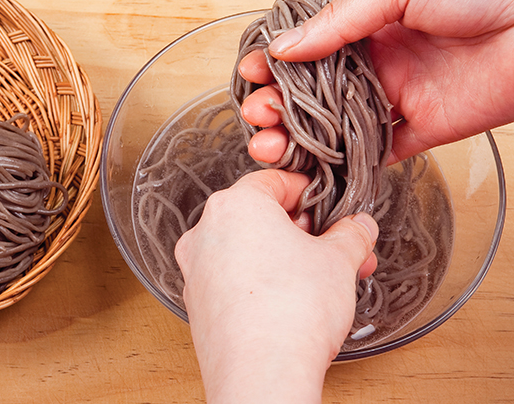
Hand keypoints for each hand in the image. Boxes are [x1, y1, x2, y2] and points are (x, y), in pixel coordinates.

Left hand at [175, 169, 377, 403]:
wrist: (261, 374)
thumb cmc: (291, 312)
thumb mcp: (338, 261)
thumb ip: (351, 234)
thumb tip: (359, 226)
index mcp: (234, 205)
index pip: (275, 181)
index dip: (309, 192)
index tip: (328, 207)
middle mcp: (206, 231)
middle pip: (260, 216)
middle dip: (304, 231)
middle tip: (336, 247)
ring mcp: (196, 267)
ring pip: (246, 247)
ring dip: (285, 255)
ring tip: (323, 277)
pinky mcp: (197, 300)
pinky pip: (232, 276)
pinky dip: (260, 278)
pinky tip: (291, 298)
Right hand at [239, 0, 513, 164]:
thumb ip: (340, 20)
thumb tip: (283, 47)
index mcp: (370, 22)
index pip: (309, 48)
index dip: (276, 62)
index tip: (249, 73)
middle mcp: (380, 62)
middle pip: (315, 92)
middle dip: (278, 104)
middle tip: (256, 113)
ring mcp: (399, 98)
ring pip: (337, 125)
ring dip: (300, 137)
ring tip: (269, 144)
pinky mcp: (423, 132)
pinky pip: (378, 152)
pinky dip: (345, 163)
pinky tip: (312, 167)